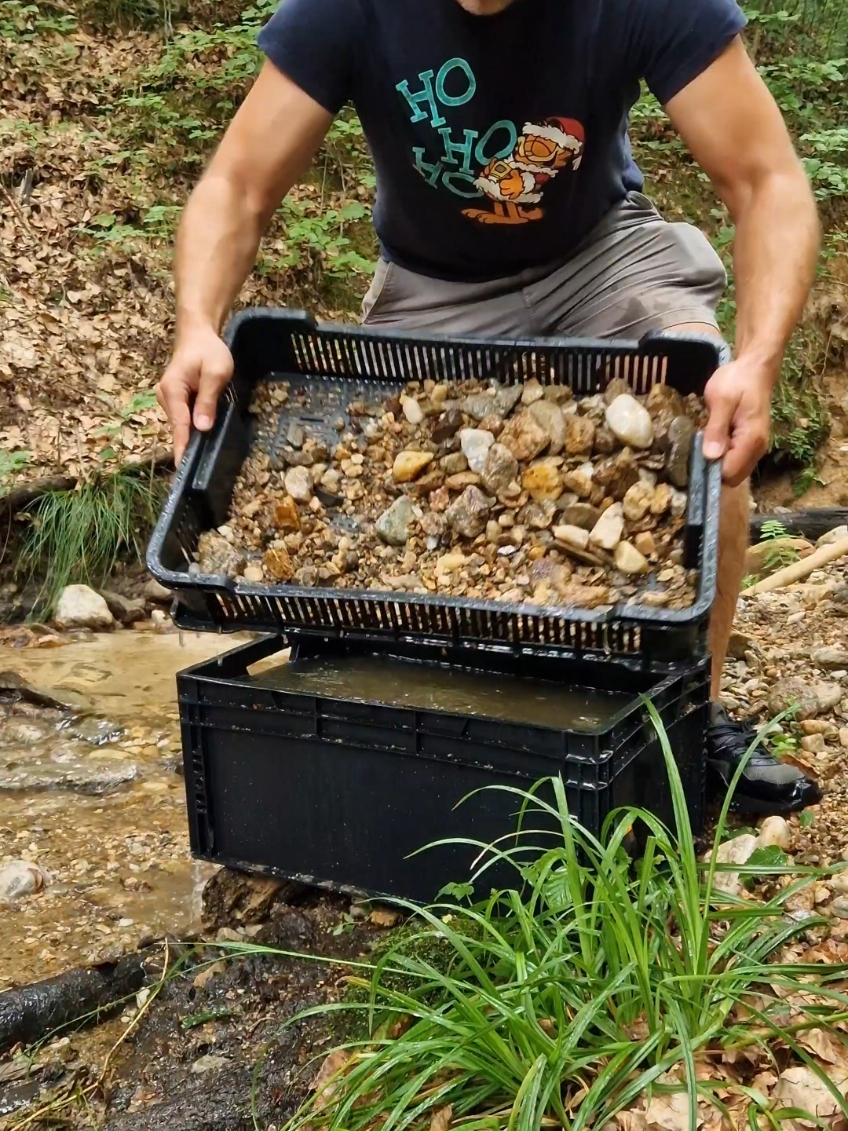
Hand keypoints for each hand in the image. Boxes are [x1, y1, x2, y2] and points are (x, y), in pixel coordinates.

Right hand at [156, 326, 233, 465]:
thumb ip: (208, 400)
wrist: (198, 335)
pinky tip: (203, 438)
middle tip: (198, 470)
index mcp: (172, 390)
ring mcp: (168, 400)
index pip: (179, 424)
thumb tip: (202, 428)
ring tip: (203, 458)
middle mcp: (165, 397)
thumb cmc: (208, 351)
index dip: (183, 446)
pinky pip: (184, 419)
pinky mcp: (175, 401)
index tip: (182, 468)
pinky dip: (193, 428)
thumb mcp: (215, 373)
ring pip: (181, 425)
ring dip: (192, 437)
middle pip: (178, 427)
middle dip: (188, 446)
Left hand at [702, 357, 774, 486]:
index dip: (710, 469)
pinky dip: (721, 457)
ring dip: (716, 464)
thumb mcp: (722, 399)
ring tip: (704, 443)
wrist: (754, 369)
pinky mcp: (750, 445)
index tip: (694, 457)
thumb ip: (716, 428)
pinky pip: (734, 461)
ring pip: (733, 471)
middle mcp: (757, 449)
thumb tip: (710, 456)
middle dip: (713, 469)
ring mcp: (755, 448)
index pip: (729, 472)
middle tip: (697, 449)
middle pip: (732, 477)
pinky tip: (712, 441)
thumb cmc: (738, 380)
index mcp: (751, 439)